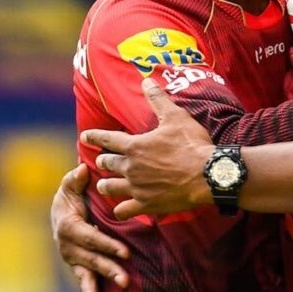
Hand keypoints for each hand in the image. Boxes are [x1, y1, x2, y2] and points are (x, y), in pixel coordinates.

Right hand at [50, 164, 130, 291]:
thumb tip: (82, 170)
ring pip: (85, 274)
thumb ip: (76, 179)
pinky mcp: (78, 266)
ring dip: (94, 288)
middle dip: (108, 269)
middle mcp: (67, 245)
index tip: (125, 252)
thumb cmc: (72, 195)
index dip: (106, 245)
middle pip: (90, 259)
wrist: (61, 210)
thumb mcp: (71, 185)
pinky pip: (84, 281)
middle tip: (125, 279)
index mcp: (68, 226)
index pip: (89, 238)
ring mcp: (72, 258)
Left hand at [81, 79, 213, 220]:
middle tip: (103, 162)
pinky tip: (122, 208)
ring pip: (109, 188)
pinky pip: (124, 211)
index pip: (106, 139)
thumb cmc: (192, 144)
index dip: (93, 137)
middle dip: (103, 162)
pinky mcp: (147, 205)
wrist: (208, 175)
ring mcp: (137, 188)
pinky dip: (121, 209)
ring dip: (106, 185)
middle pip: (107, 164)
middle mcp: (131, 167)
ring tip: (105, 185)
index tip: (84, 136)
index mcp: (135, 145)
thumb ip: (158, 99)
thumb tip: (146, 80)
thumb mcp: (176, 117)